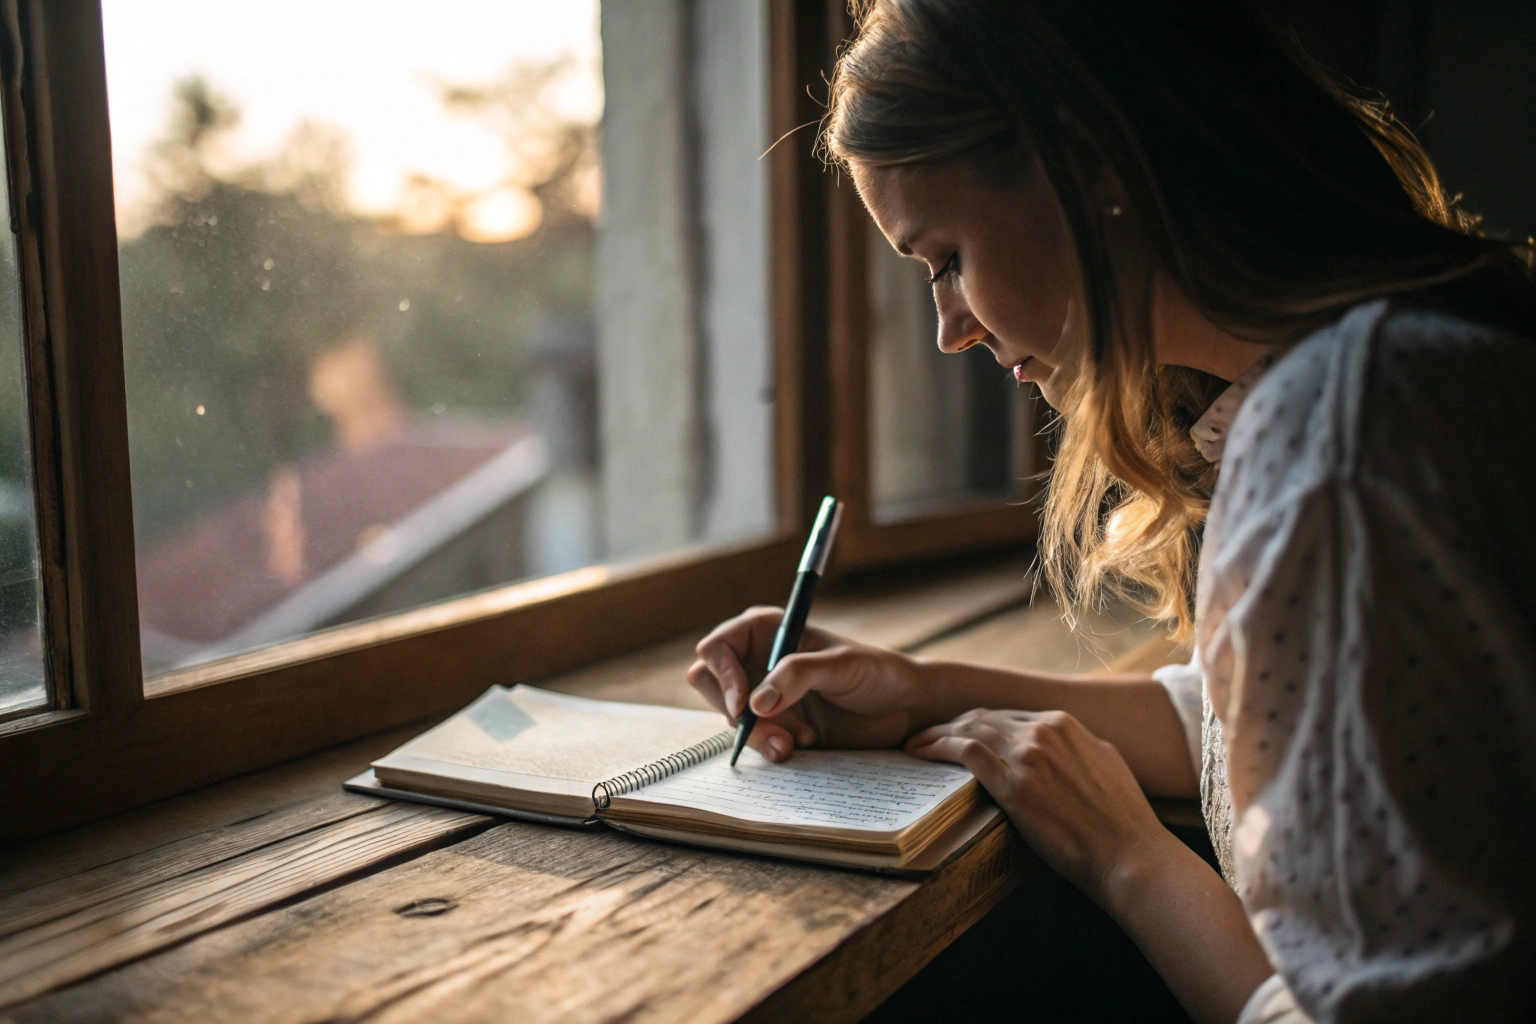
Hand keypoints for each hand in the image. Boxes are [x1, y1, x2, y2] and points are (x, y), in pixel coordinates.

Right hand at [687, 606, 927, 761]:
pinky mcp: (775, 724)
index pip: (717, 646)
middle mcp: (757, 660)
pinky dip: (770, 746)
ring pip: (730, 717)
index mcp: (767, 631)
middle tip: (765, 728)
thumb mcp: (839, 666)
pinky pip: (752, 739)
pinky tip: (801, 745)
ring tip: (798, 739)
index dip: (721, 673)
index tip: (742, 702)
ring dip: (758, 733)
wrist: (901, 709)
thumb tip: (755, 703)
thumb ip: (797, 676)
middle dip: (734, 710)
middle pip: (710, 684)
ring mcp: (763, 695)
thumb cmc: (875, 672)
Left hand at [906, 709, 1167, 901]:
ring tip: (915, 744)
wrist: (1129, 854)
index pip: (1008, 716)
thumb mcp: (1107, 764)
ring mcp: (1029, 755)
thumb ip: (1081, 748)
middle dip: (952, 725)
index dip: (979, 724)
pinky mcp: (1015, 784)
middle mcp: (1044, 731)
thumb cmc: (1121, 821)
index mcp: (1065, 724)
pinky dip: (938, 748)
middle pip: (983, 718)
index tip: (959, 733)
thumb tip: (1066, 748)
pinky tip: (921, 754)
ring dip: (936, 734)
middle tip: (927, 737)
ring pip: (969, 729)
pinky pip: (965, 752)